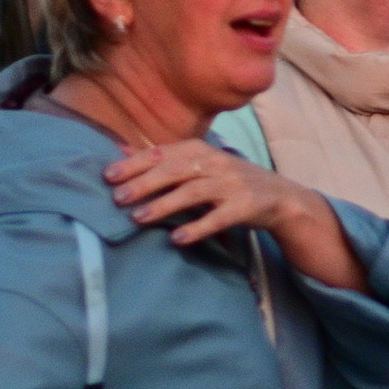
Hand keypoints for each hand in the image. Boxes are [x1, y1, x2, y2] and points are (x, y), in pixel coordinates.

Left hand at [105, 140, 364, 289]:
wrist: (281, 198)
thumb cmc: (230, 181)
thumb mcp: (198, 164)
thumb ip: (162, 158)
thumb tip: (119, 150)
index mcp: (202, 150)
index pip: (163, 153)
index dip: (135, 164)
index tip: (107, 176)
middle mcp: (218, 162)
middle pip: (175, 170)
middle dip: (144, 184)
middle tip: (117, 198)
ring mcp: (234, 184)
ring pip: (194, 192)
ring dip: (164, 205)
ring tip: (138, 218)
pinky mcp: (247, 206)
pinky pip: (220, 217)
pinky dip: (198, 227)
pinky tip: (178, 238)